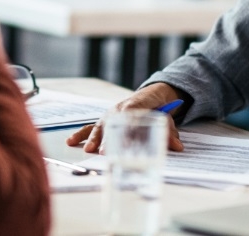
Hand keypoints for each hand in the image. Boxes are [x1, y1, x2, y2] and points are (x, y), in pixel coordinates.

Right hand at [66, 83, 184, 153]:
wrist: (152, 94)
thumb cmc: (158, 108)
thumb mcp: (167, 118)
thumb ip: (170, 133)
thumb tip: (178, 147)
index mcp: (137, 104)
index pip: (130, 113)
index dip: (126, 127)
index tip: (123, 141)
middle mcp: (121, 108)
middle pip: (113, 122)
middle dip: (108, 138)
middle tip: (105, 152)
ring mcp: (111, 114)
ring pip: (100, 125)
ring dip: (93, 138)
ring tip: (88, 150)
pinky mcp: (105, 120)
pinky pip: (92, 127)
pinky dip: (81, 134)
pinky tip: (71, 141)